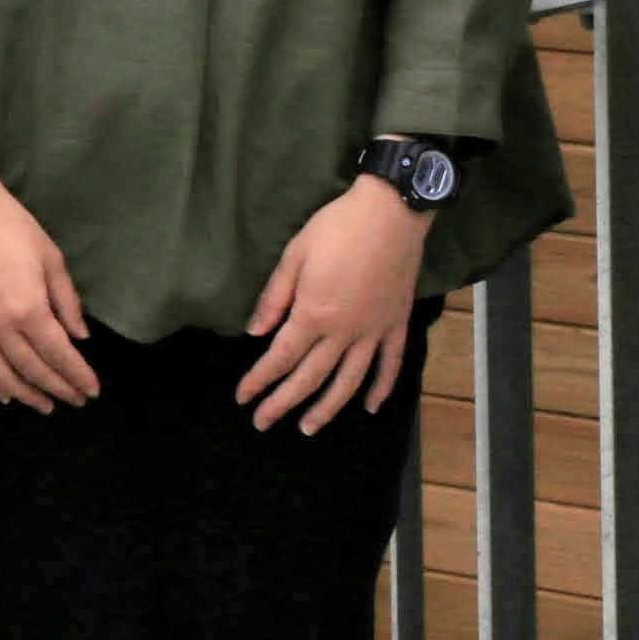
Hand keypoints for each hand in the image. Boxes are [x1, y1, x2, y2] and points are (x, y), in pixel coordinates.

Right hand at [0, 173, 95, 411]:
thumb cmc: (11, 226)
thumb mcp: (50, 258)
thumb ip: (67, 301)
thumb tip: (79, 337)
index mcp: (28, 308)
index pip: (59, 354)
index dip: (78, 376)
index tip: (92, 391)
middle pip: (32, 369)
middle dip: (58, 388)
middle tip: (75, 401)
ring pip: (0, 375)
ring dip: (25, 394)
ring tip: (44, 406)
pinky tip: (4, 393)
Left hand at [239, 178, 425, 432]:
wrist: (391, 212)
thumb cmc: (336, 228)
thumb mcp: (294, 255)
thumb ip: (274, 298)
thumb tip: (255, 334)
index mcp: (313, 315)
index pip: (280, 358)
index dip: (259, 380)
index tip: (243, 398)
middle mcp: (343, 333)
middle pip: (309, 377)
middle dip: (283, 403)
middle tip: (263, 423)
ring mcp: (373, 332)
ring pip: (349, 381)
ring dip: (327, 408)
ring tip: (308, 427)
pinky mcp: (396, 324)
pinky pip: (390, 364)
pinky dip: (381, 388)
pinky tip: (371, 407)